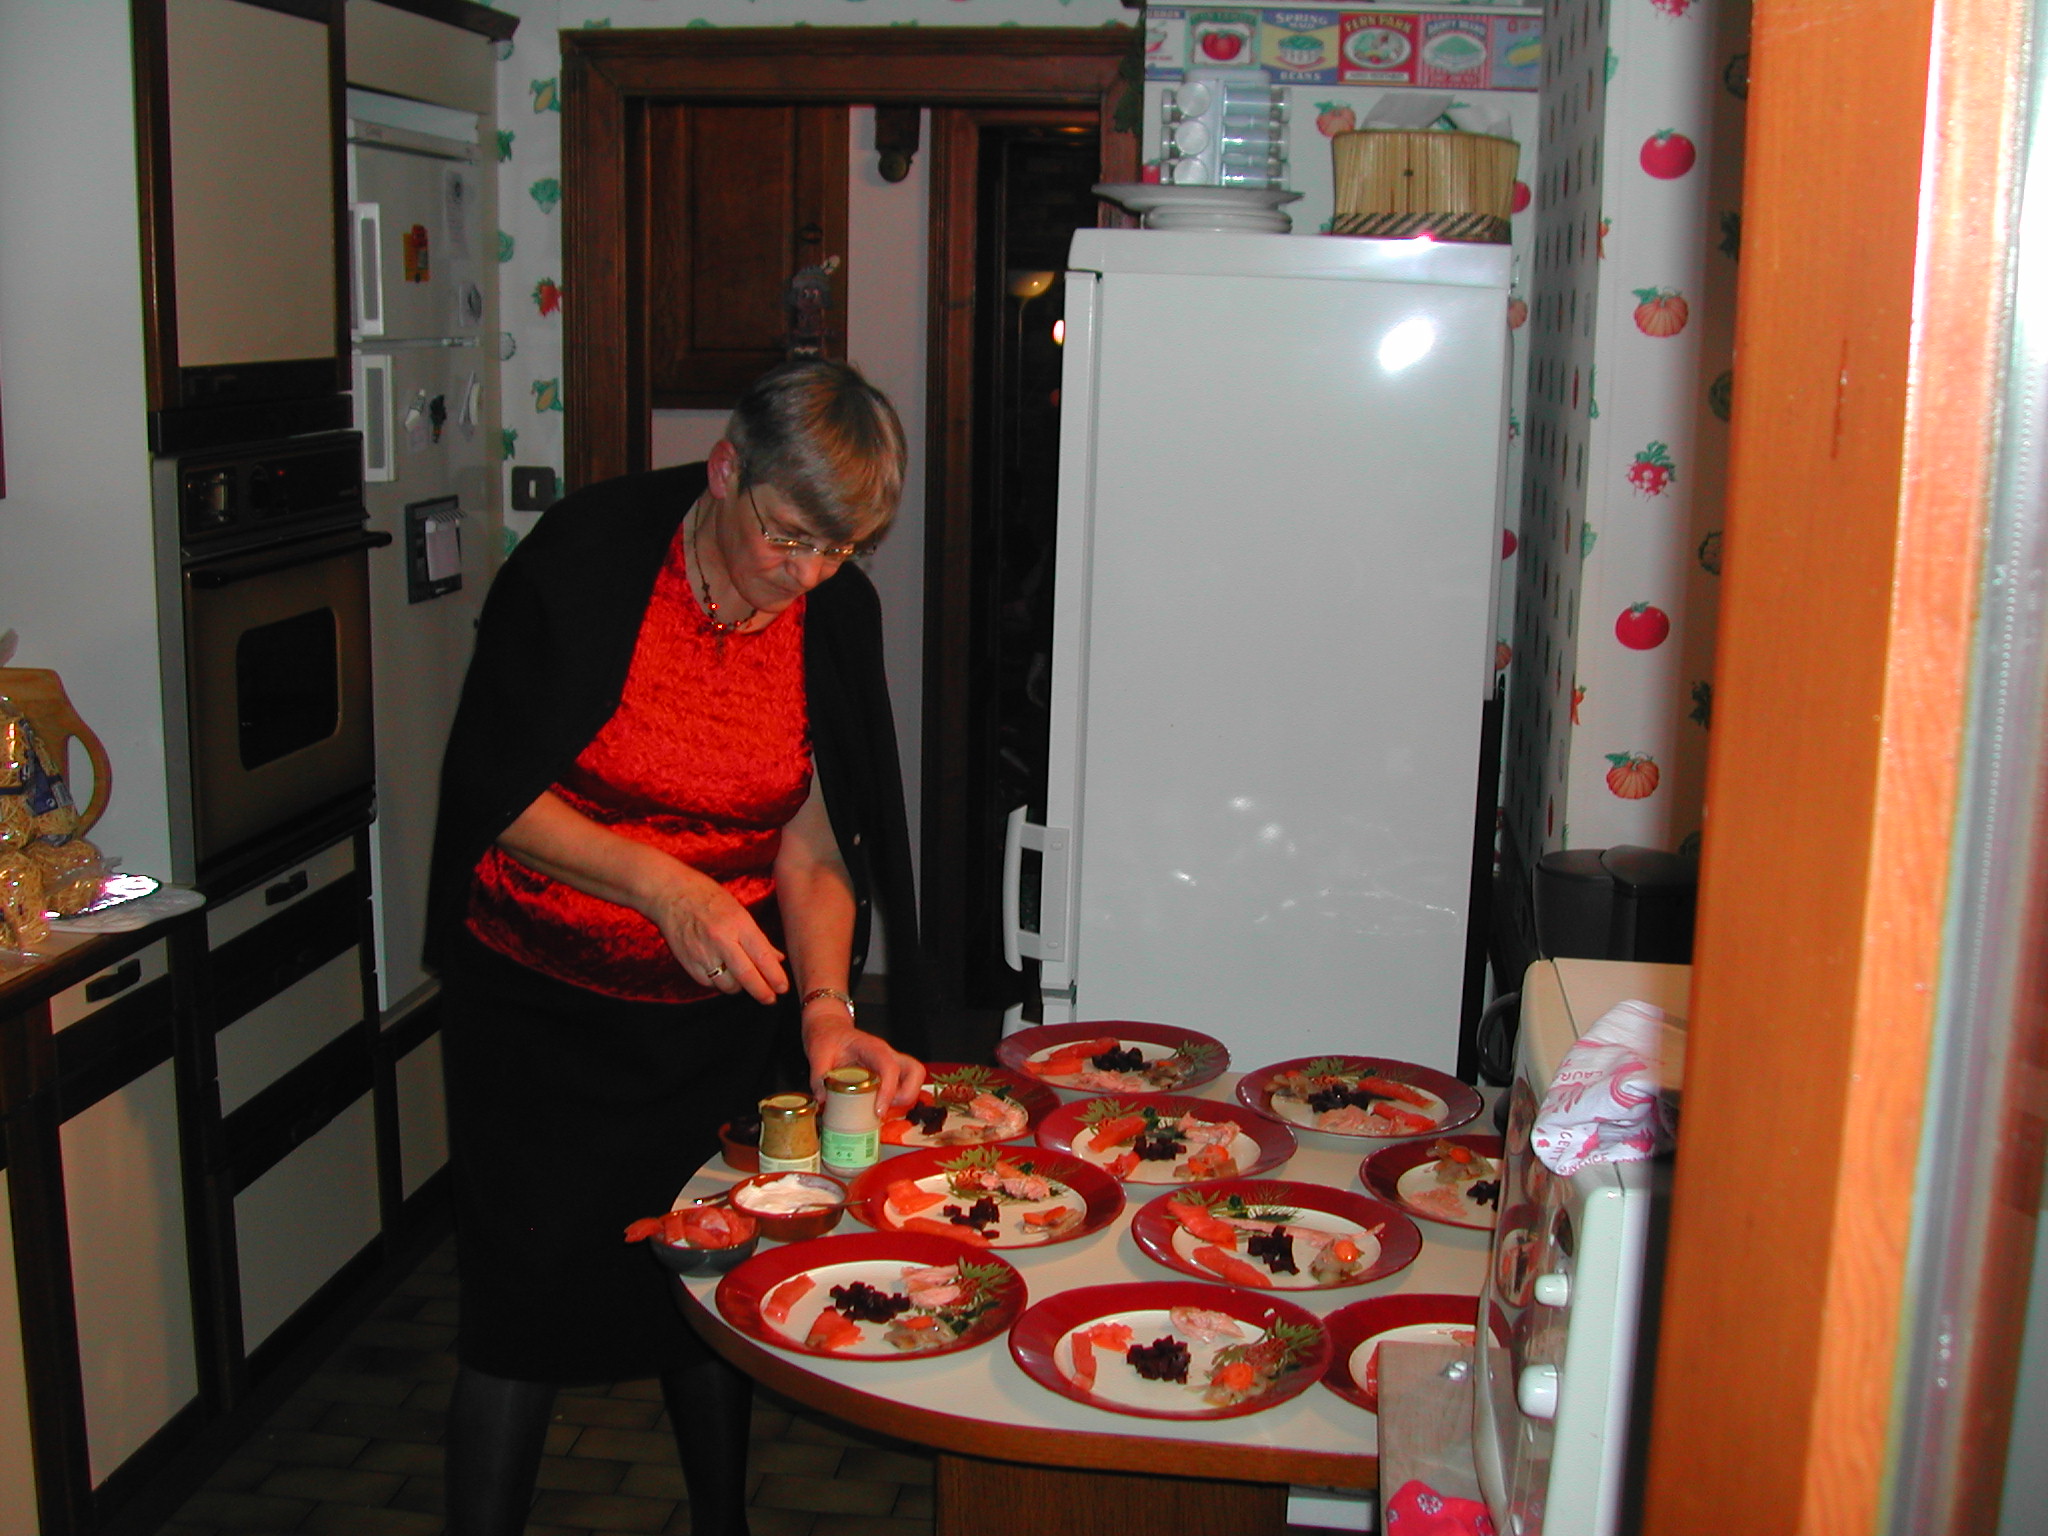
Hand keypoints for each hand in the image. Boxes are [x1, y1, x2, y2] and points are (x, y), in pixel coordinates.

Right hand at [645, 865, 787, 1004]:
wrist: (671, 894)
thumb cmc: (709, 898)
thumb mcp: (739, 911)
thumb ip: (758, 938)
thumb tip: (777, 959)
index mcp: (738, 924)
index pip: (762, 956)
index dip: (775, 976)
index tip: (783, 988)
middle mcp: (721, 940)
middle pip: (746, 976)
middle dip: (762, 992)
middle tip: (770, 999)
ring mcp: (702, 953)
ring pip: (727, 984)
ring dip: (739, 988)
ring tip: (744, 981)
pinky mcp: (688, 963)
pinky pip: (709, 983)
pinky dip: (719, 983)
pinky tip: (723, 975)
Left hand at [802, 1007, 925, 1114]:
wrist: (830, 1030)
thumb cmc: (828, 1038)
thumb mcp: (818, 1055)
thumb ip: (818, 1078)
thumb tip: (823, 1101)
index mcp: (872, 1048)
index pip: (889, 1067)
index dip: (889, 1090)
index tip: (878, 1110)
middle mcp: (888, 1054)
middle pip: (915, 1071)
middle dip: (907, 1095)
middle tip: (883, 1109)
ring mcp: (891, 1063)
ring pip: (915, 1079)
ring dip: (904, 1099)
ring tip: (880, 1110)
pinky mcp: (889, 1073)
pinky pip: (904, 1086)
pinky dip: (896, 1100)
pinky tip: (876, 1108)